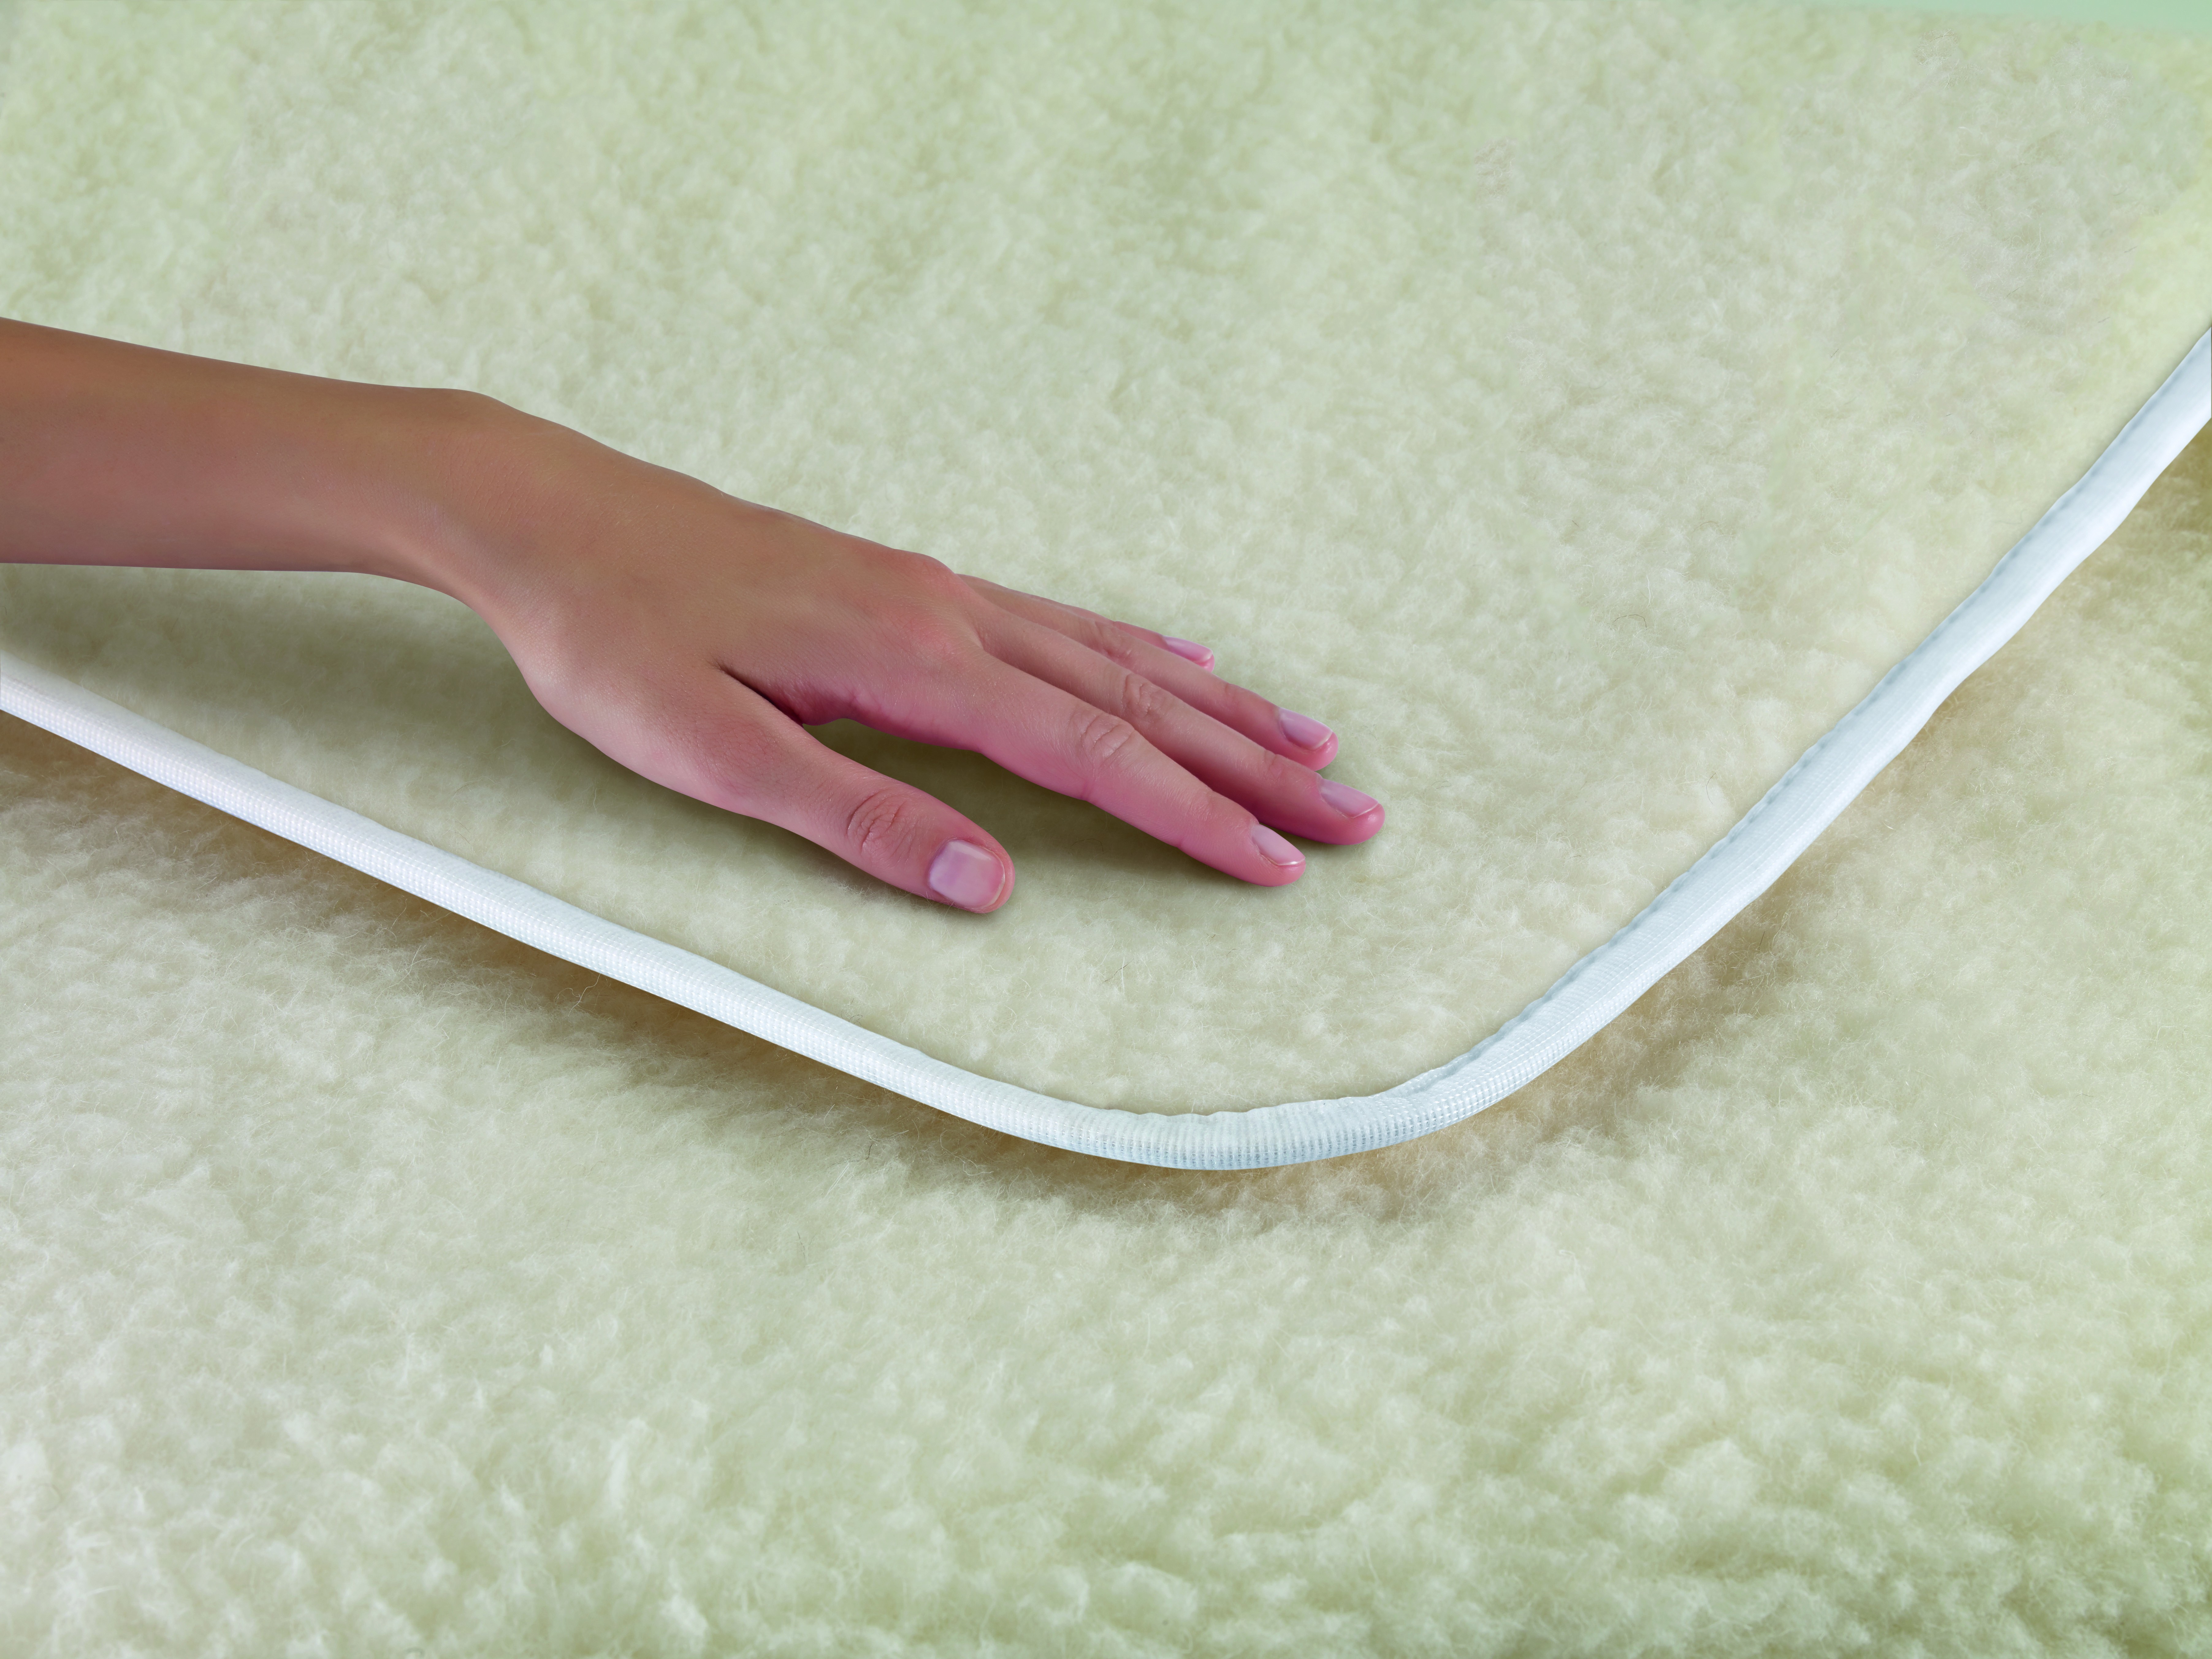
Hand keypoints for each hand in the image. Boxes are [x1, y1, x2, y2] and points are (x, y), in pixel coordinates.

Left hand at [436, 406, 1385, 911]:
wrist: (547, 515)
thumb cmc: (611, 640)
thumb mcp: (707, 748)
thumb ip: (850, 814)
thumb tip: (986, 883)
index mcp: (909, 663)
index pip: (1090, 755)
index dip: (1192, 816)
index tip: (1279, 863)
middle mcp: (947, 614)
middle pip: (1134, 702)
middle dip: (1249, 764)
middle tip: (1353, 811)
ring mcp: (935, 589)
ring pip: (1112, 657)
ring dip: (1217, 708)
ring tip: (1307, 741)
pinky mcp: (910, 582)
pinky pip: (1062, 622)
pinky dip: (1142, 654)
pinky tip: (1180, 667)